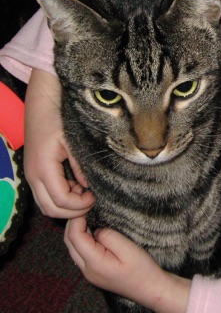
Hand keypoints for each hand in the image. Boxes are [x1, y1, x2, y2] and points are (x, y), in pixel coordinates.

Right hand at [24, 69, 93, 217]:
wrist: (44, 101)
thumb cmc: (61, 117)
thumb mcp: (75, 141)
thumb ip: (82, 166)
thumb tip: (91, 187)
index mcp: (43, 168)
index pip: (61, 201)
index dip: (80, 204)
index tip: (96, 195)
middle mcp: (33, 175)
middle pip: (51, 209)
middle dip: (73, 210)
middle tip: (93, 198)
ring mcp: (32, 175)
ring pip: (46, 204)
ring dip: (67, 204)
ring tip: (86, 191)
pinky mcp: (35, 172)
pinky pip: (46, 194)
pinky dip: (61, 196)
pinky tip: (78, 185)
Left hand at [64, 217, 190, 312]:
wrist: (150, 289)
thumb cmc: (143, 270)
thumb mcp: (129, 249)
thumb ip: (109, 237)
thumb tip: (96, 229)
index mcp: (94, 263)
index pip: (75, 237)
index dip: (77, 219)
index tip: (86, 205)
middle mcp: (87, 270)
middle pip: (70, 243)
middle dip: (73, 224)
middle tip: (84, 207)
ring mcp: (89, 273)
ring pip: (73, 249)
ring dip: (76, 232)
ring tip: (87, 216)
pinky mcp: (94, 273)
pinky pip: (81, 253)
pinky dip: (82, 240)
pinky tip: (92, 231)